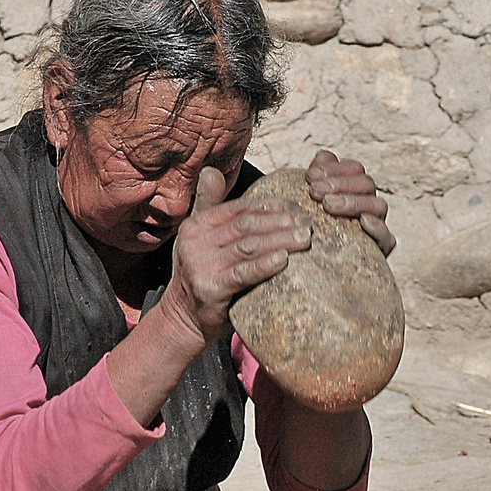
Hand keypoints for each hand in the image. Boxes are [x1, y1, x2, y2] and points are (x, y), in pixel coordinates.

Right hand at [162, 166, 311, 344]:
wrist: (183, 319)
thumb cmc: (203, 277)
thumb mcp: (199, 239)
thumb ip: (209, 206)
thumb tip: (212, 171)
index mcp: (196, 225)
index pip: (240, 208)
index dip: (271, 206)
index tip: (296, 208)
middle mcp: (196, 241)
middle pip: (248, 225)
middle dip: (281, 222)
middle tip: (308, 224)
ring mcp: (202, 264)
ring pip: (249, 245)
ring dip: (281, 240)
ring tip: (305, 238)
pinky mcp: (211, 287)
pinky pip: (244, 272)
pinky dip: (265, 264)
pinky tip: (284, 259)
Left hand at [306, 150, 394, 255]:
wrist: (315, 268)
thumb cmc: (311, 229)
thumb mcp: (309, 202)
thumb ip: (317, 177)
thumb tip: (322, 157)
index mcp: (355, 188)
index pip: (354, 169)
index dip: (334, 169)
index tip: (310, 176)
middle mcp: (369, 204)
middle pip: (366, 184)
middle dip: (340, 184)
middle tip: (315, 192)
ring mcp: (378, 225)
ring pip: (377, 205)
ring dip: (353, 202)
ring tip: (328, 205)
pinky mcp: (381, 249)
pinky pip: (387, 237)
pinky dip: (377, 228)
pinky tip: (363, 222)